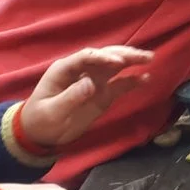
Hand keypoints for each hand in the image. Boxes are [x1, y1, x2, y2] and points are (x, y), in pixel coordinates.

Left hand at [18, 46, 155, 149]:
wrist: (40, 134)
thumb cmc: (40, 120)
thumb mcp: (52, 111)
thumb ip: (71, 97)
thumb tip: (91, 84)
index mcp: (65, 69)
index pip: (87, 57)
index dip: (103, 57)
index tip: (119, 62)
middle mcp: (82, 71)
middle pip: (104, 57)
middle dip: (123, 54)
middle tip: (144, 56)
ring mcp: (93, 82)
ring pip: (114, 67)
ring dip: (131, 62)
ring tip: (150, 58)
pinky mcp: (101, 95)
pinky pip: (118, 85)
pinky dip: (132, 81)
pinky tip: (146, 78)